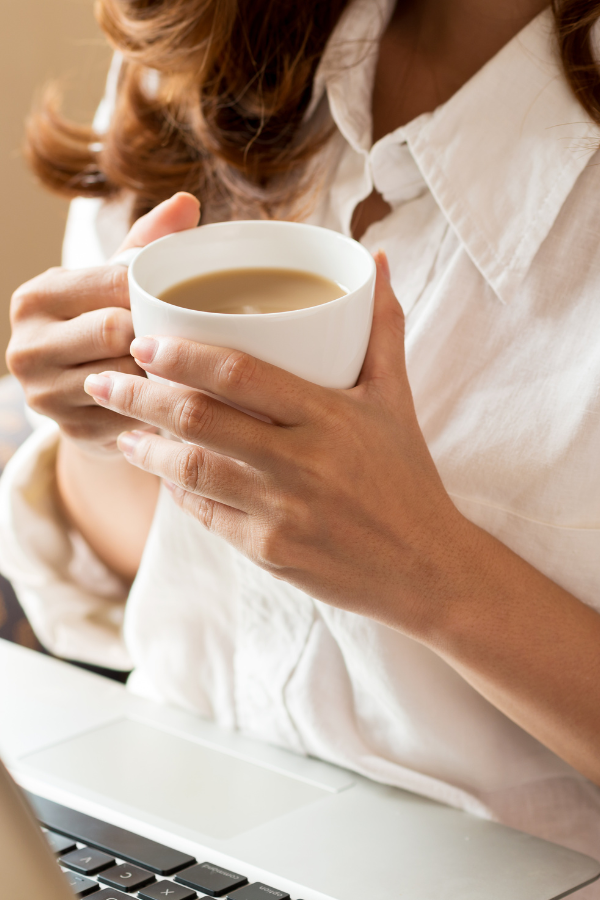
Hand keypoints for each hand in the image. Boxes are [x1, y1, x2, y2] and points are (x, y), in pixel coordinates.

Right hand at [7, 192, 200, 453]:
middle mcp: (28, 347)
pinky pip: (132, 415)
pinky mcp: (72, 432)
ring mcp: (45, 395)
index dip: (155, 291)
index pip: (110, 284)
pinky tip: (180, 397)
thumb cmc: (105, 325)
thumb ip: (146, 242)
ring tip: (191, 364)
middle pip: (114, 332)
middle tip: (194, 332)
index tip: (188, 295)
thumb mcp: (114, 282)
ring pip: (126, 377)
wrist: (84, 399)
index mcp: (36, 298)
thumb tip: (187, 202)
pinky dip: (160, 406)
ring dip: (162, 372)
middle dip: (157, 333)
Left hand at [83, 254, 467, 628]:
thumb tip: (374, 262)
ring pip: (190, 471)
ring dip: (144, 448)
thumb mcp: (397, 398)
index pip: (240, 374)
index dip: (182, 355)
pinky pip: (205, 515)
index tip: (144, 342)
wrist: (426, 566)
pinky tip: (162, 477)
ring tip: (120, 429)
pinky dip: (176, 492)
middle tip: (104, 379)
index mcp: (329, 416)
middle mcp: (301, 462)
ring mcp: (280, 511)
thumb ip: (382, 328)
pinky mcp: (268, 552)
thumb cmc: (407, 477)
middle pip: (198, 420)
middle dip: (139, 396)